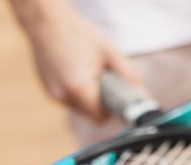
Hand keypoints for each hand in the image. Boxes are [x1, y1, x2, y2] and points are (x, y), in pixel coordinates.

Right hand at [9, 0, 141, 120]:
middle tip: (103, 81)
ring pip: (79, 108)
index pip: (100, 118)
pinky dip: (76, 91)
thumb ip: (128, 75)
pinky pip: (68, 99)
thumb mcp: (110, 52)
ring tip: (88, 72)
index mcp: (78, 88)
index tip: (115, 99)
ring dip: (87, 97)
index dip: (110, 110)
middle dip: (99, 102)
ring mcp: (53, 94)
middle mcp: (63, 96)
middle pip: (89, 114)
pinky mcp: (48, 90)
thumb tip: (143, 95)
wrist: (47, 21)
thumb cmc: (78, 33)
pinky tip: (76, 72)